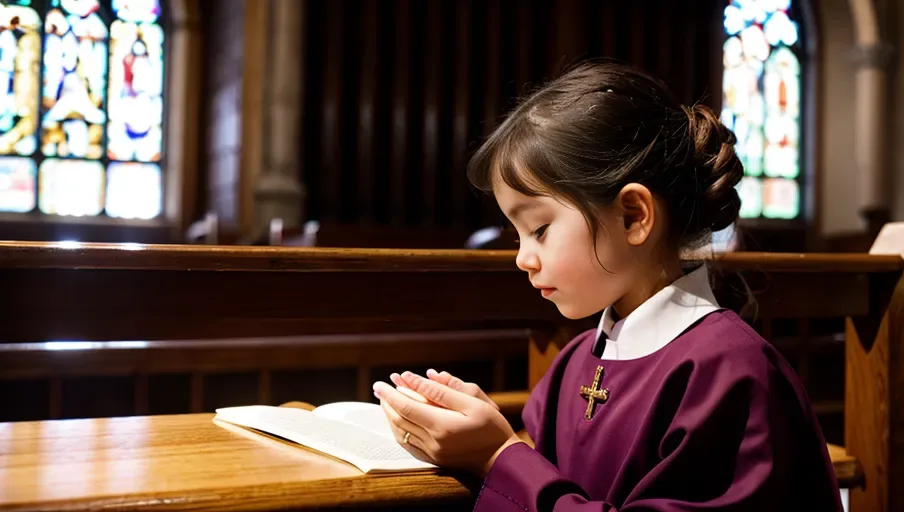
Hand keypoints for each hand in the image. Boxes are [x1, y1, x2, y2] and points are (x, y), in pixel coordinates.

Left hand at [373, 375, 520, 475]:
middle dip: (387, 403)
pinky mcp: (434, 459)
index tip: (380, 383)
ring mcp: (432, 452)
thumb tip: (415, 378)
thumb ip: (442, 390)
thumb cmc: (491, 426)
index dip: (390, 394)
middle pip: (399, 420)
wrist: (501, 458)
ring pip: (400, 432)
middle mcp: (433, 441)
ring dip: (390, 416)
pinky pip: (407, 444)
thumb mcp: (472, 402)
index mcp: (442, 425)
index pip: (406, 407)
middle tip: (379, 388)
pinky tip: (398, 420)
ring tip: (385, 401)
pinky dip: (399, 430)